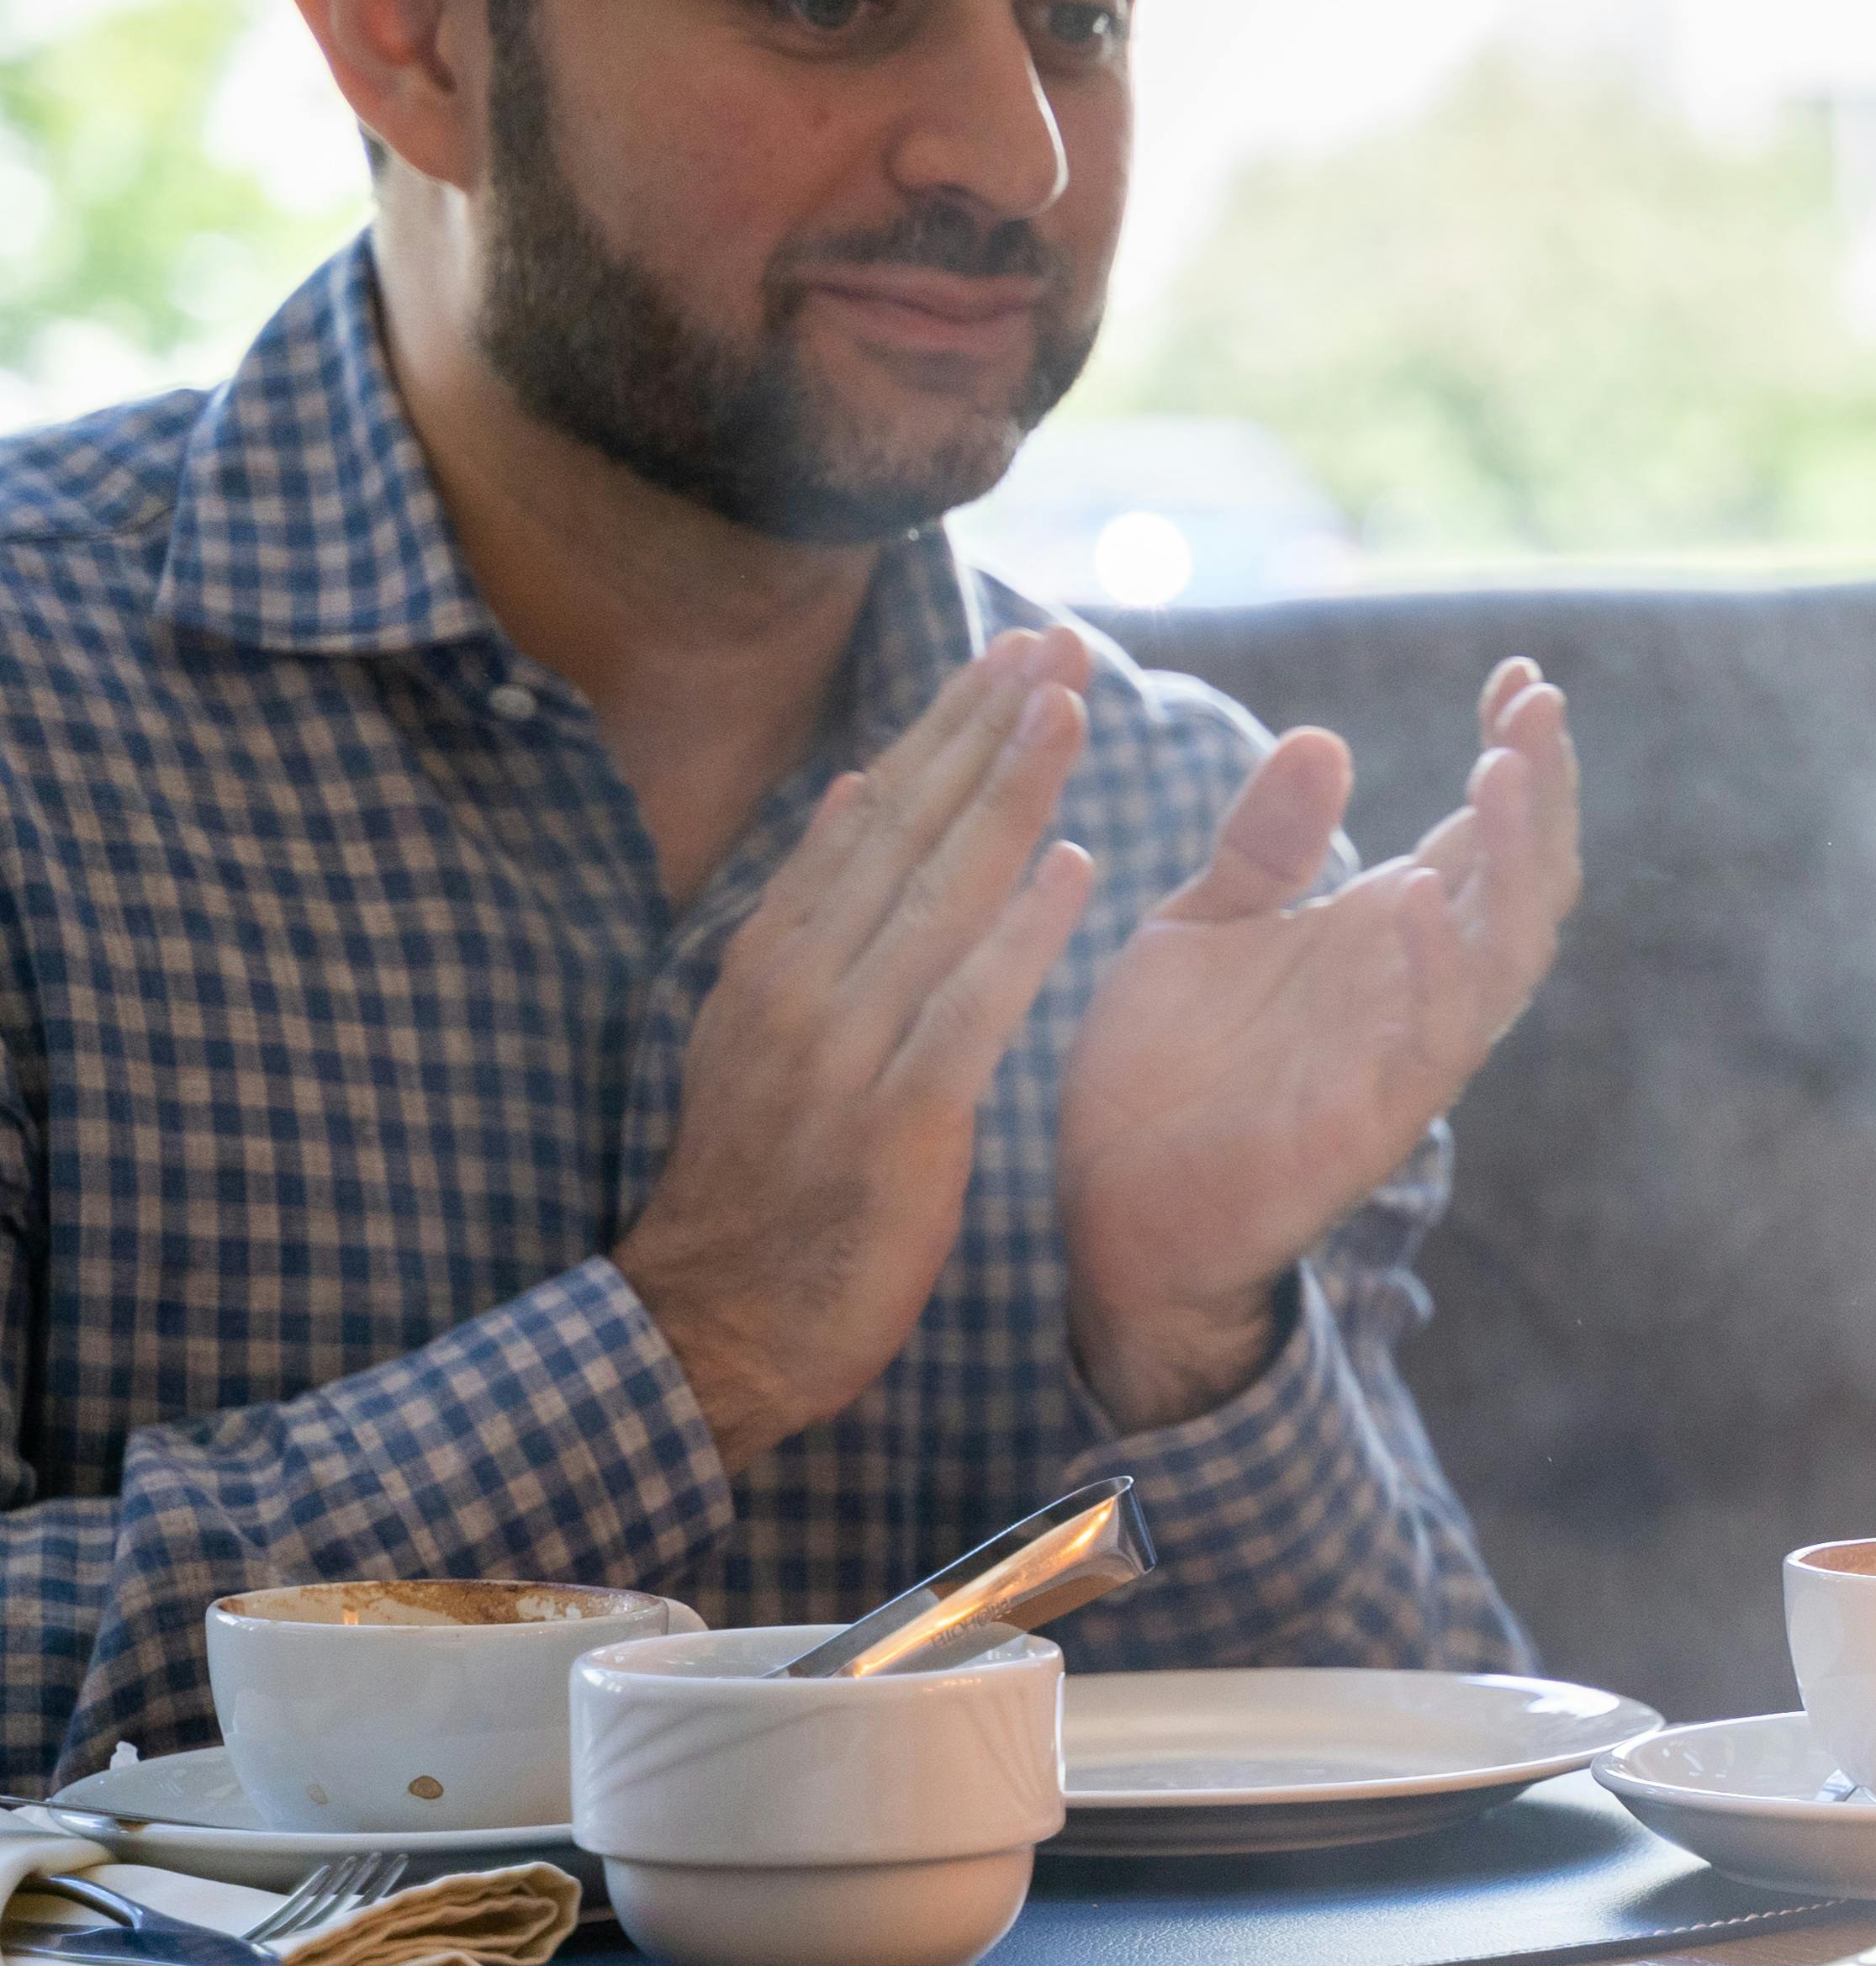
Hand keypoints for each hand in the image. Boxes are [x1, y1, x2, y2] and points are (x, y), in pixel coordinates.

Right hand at [617, 632, 1099, 1469]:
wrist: (712, 1326)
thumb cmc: (761, 1178)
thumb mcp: (762, 1028)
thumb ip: (816, 913)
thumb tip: (855, 790)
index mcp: (776, 957)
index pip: (875, 816)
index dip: (946, 727)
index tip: (1012, 650)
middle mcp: (803, 986)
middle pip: (907, 832)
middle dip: (985, 728)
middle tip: (1057, 639)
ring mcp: (844, 1052)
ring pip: (938, 899)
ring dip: (1007, 797)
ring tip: (1069, 709)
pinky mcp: (895, 1124)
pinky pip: (964, 1012)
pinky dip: (1017, 938)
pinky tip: (1073, 870)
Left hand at [1061, 660, 1580, 1427]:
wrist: (1108, 1207)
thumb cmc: (1164, 1070)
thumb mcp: (1202, 925)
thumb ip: (1264, 845)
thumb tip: (1325, 739)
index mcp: (1385, 932)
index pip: (1484, 832)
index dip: (1515, 754)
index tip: (1515, 675)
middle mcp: (1416, 986)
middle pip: (1526, 879)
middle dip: (1543, 791)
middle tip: (1535, 707)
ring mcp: (1405, 1052)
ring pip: (1506, 953)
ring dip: (1513, 862)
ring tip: (1497, 772)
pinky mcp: (1372, 1119)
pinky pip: (1434, 1039)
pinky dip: (1440, 966)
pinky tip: (1424, 893)